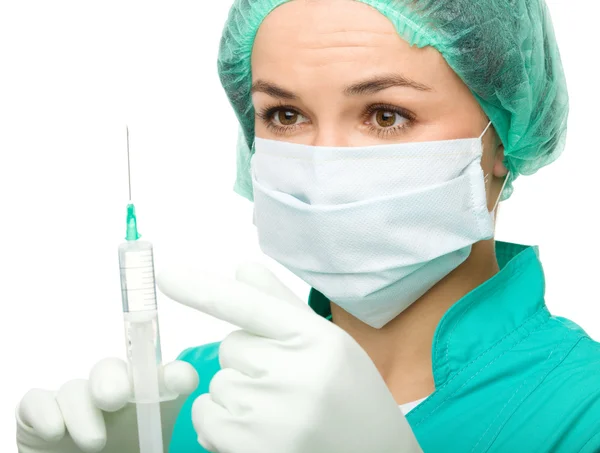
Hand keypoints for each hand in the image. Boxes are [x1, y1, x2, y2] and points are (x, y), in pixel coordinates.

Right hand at [16, 358, 197, 452]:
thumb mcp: (147, 451)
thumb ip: (158, 440)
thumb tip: (169, 430)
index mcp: (145, 402)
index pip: (165, 378)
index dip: (175, 375)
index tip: (183, 382)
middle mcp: (111, 394)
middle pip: (112, 369)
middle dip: (115, 380)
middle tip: (116, 400)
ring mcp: (73, 402)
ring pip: (75, 387)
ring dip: (83, 410)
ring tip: (94, 442)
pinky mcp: (36, 413)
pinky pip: (37, 401)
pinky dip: (45, 411)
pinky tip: (54, 431)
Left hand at [157, 262, 421, 452]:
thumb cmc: (351, 397)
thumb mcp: (330, 346)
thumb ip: (282, 305)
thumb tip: (242, 267)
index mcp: (318, 340)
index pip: (251, 305)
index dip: (204, 289)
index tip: (165, 274)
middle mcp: (295, 374)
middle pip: (230, 346)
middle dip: (249, 361)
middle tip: (287, 384)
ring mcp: (272, 416)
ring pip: (217, 384)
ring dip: (237, 397)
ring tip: (281, 416)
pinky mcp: (251, 449)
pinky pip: (206, 419)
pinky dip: (222, 427)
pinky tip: (262, 435)